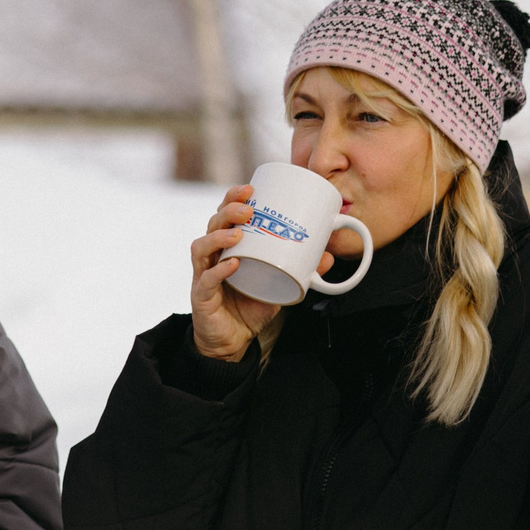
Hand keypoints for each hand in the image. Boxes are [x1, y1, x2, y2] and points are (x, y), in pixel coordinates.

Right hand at [188, 185, 333, 361]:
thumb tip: (328, 256)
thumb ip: (301, 270)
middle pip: (211, 224)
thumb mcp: (280, 284)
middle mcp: (212, 257)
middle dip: (228, 210)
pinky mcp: (201, 296)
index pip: (224, 215)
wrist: (233, 341)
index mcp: (228, 247)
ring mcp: (203, 275)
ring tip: (239, 232)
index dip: (233, 198)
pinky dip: (218, 270)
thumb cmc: (250, 306)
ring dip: (219, 235)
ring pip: (201, 247)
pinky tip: (232, 264)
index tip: (251, 188)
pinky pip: (206, 279)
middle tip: (249, 208)